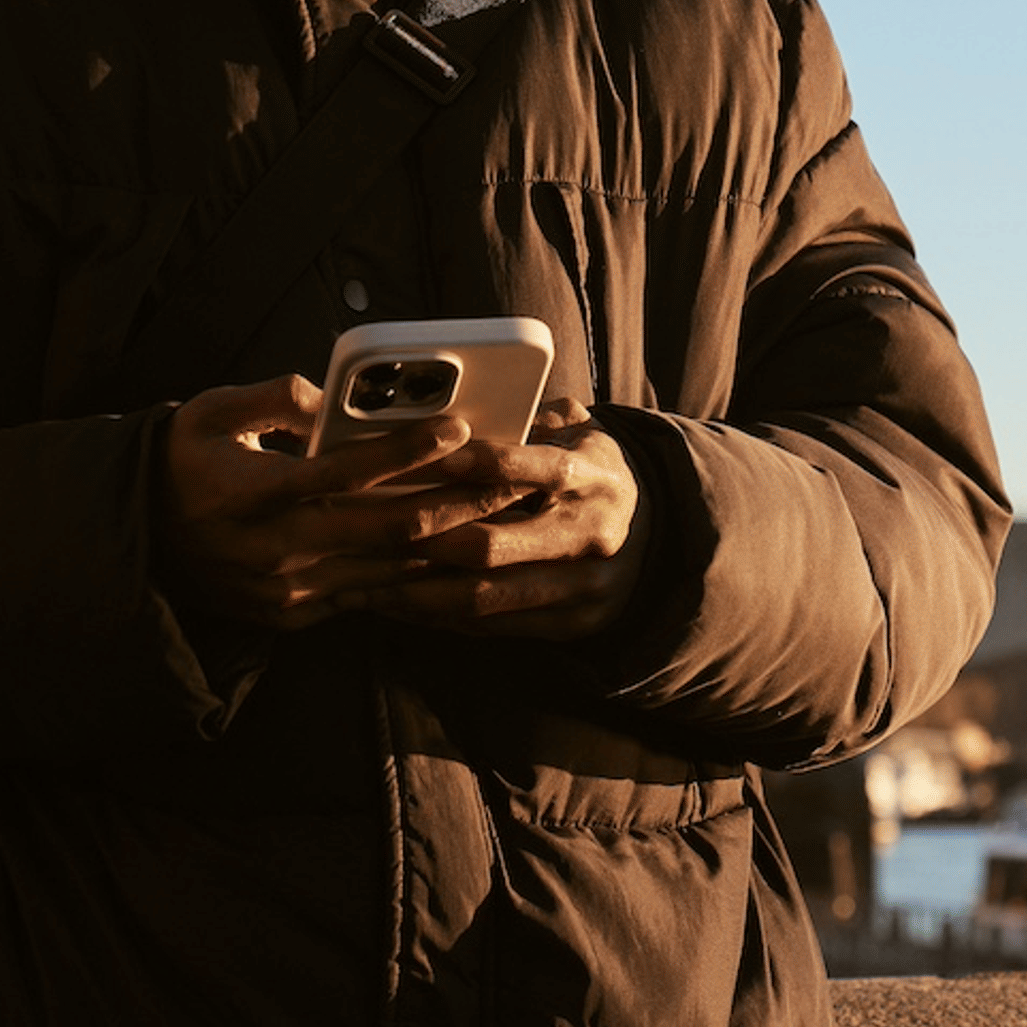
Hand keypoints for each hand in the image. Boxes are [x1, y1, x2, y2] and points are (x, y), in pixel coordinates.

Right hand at [154, 376, 563, 631]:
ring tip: (501, 518)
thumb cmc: (180, 465)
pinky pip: (367, 597)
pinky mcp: (294, 614)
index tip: (459, 427)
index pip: (347, 470)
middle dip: (459, 503)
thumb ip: (270, 398)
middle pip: (389, 527)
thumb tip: (326, 393)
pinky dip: (413, 577)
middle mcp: (277, 547)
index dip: (409, 449)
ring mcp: (288, 588)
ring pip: (390, 570)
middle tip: (512, 478)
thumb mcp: (208, 414)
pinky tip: (455, 556)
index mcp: (255, 492)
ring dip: (450, 545)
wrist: (136, 544)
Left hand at [340, 407, 648, 640]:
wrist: (657, 539)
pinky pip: (497, 625)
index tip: (423, 458)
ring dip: (421, 593)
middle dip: (424, 542)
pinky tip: (405, 607)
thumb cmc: (592, 474)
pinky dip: (446, 618)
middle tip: (369, 533)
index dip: (473, 464)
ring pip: (487, 596)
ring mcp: (583, 585)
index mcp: (593, 475)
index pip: (528, 468)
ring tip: (369, 584)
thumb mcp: (581, 433)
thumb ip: (532, 417)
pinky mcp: (573, 623)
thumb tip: (470, 401)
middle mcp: (591, 532)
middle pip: (493, 544)